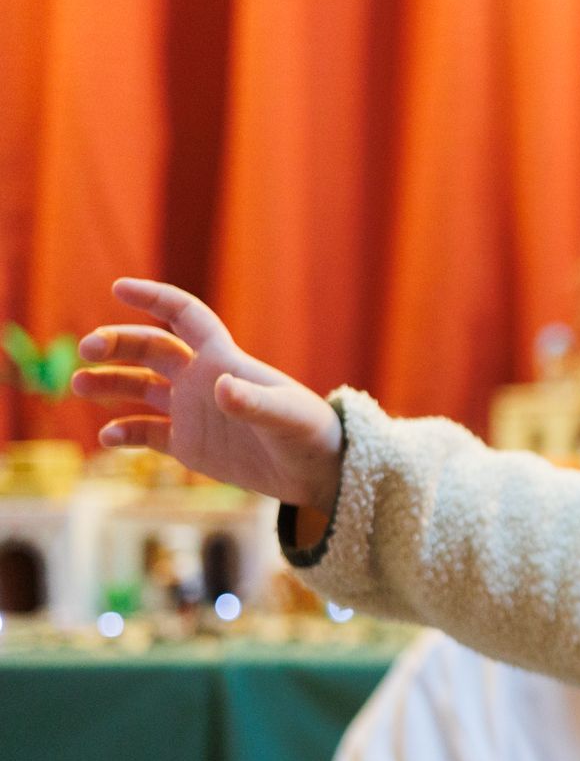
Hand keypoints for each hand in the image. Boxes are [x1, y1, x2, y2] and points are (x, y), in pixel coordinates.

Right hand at [72, 279, 343, 510]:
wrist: (318, 473)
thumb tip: (221, 388)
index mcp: (224, 360)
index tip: (119, 287)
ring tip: (80, 385)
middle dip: (117, 344)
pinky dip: (124, 432)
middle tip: (88, 351)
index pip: (184, 315)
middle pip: (150, 349)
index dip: (154, 297)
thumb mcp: (286, 417)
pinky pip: (147, 434)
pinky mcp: (190, 446)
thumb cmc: (310, 435)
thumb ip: (254, 402)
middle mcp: (202, 380)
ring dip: (108, 383)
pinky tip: (109, 437)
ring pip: (139, 389)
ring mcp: (193, 412)